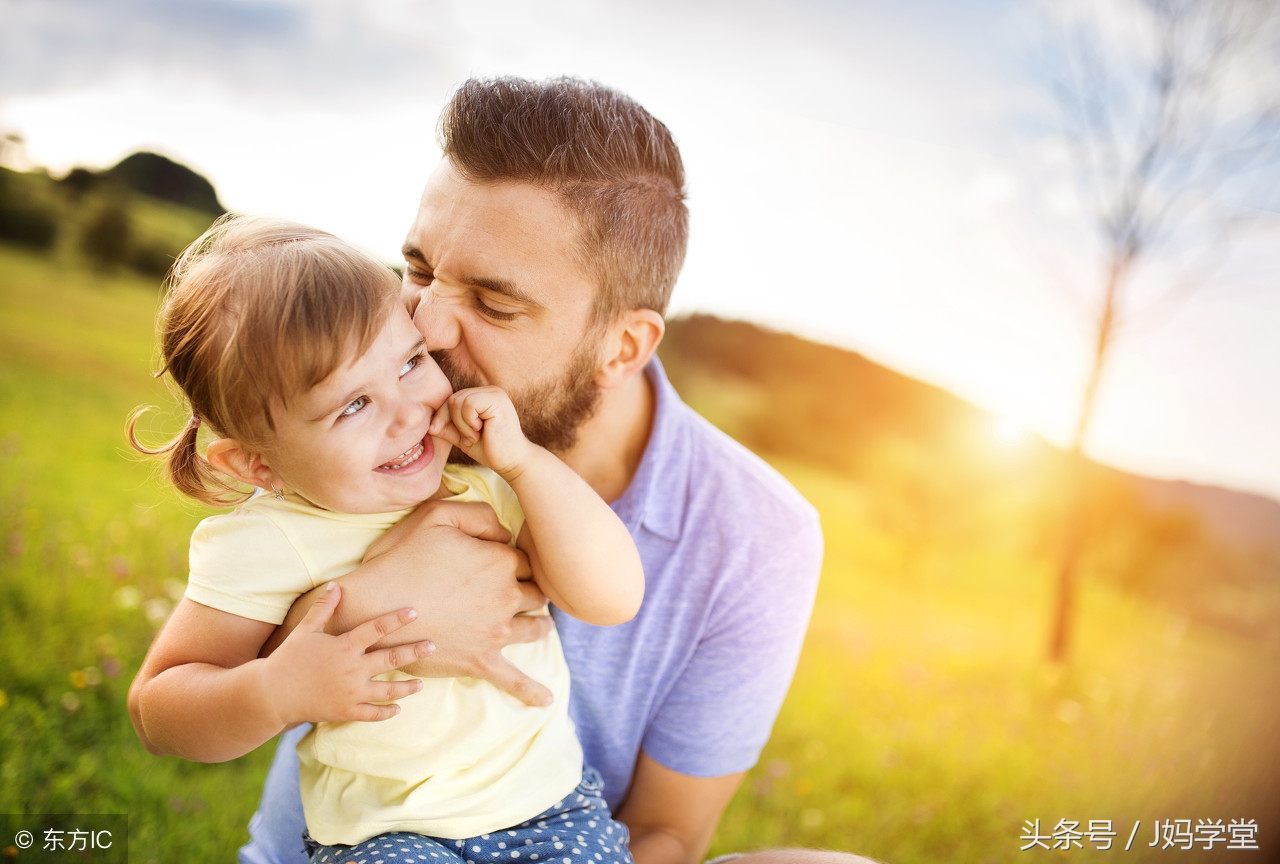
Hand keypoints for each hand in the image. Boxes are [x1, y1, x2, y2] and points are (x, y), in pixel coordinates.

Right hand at [263, 583, 433, 725]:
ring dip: (407, 687)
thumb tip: (335, 585)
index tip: (415, 612)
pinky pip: (372, 713)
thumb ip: (323, 609)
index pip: (376, 628)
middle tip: (433, 646)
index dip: (396, 619)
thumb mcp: (305, 631)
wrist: (272, 694)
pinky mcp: (346, 711)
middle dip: (414, 651)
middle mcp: (352, 669)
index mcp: (344, 647)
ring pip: (387, 690)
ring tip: (421, 683)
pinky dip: (386, 712)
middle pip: (391, 658)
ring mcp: (351, 692)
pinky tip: (398, 708)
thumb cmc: (288, 658)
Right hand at [275, 500, 555, 706]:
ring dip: (538, 624)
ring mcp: (496, 632)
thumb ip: (479, 515)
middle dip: (532, 589)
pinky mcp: (480, 659)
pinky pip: (513, 679)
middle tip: (523, 590)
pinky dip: (531, 691)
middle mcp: (506, 596)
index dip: (517, 560)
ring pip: (535, 628)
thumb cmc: (401, 558)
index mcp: (500, 561)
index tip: (506, 561)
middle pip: (536, 592)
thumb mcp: (437, 516)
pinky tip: (545, 700)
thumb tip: (506, 532)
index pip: (527, 559)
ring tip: (538, 624)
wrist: (373, 608)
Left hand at [429, 386, 533, 479]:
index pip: (451, 399)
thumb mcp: (462, 437)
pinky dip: (468, 421)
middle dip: (453, 421)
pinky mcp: (498, 400)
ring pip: (458, 400)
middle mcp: (489, 391)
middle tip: (470, 437)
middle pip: (453, 398)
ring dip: (461, 423)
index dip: (443, 417)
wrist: (511, 462)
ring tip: (475, 435)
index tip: (448, 434)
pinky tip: (480, 431)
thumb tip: (428, 424)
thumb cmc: (490, 450)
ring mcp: (495, 393)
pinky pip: (469, 404)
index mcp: (482, 396)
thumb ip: (447, 427)